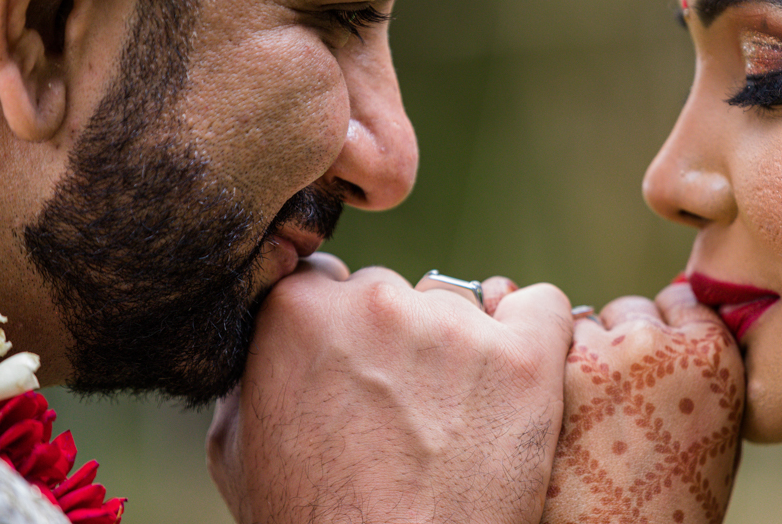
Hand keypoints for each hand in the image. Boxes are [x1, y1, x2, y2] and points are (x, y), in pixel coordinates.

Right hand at [207, 255, 573, 523]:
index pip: (330, 281)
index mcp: (298, 312)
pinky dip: (536, 331)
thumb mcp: (238, 447)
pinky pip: (543, 308)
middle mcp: (376, 304)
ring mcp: (454, 328)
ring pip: (463, 305)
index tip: (356, 367)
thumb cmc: (310, 523)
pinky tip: (520, 372)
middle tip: (405, 407)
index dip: (343, 328)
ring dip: (460, 345)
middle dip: (399, 339)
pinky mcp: (523, 358)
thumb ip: (254, 369)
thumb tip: (271, 338)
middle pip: (396, 294)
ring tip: (457, 417)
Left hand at [541, 283, 743, 523]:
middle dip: (620, 344)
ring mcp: (599, 354)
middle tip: (619, 404)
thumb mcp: (713, 432)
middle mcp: (656, 343)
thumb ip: (695, 370)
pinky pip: (546, 349)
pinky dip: (546, 374)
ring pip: (581, 326)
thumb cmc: (667, 506)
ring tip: (589, 422)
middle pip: (628, 311)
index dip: (665, 331)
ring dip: (580, 358)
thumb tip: (665, 326)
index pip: (679, 302)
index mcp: (712, 356)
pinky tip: (560, 420)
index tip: (656, 365)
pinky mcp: (549, 374)